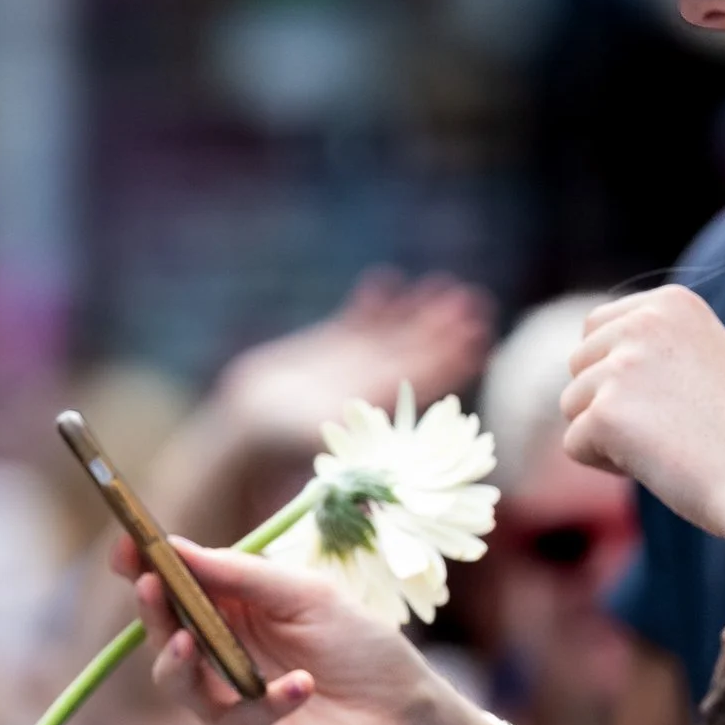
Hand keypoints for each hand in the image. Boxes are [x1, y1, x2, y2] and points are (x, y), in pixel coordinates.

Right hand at [116, 533, 479, 724]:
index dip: (146, 566)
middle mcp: (219, 655)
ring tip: (187, 640)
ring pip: (176, 683)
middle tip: (149, 586)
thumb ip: (247, 575)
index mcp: (233, 610)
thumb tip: (177, 548)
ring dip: (177, 662)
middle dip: (151, 608)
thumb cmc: (361, 647)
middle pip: (164, 630)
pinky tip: (301, 685)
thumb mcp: (310, 595)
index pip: (178, 585)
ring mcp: (227, 703)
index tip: (125, 546)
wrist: (408, 717)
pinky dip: (267, 703)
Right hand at [216, 271, 492, 452]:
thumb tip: (373, 443)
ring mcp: (354, 362)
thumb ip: (341, 435)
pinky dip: (373, 302)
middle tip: (476, 300)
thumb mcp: (314, 441)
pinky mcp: (329, 347)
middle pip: (420, 349)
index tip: (480, 339)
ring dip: (420, 309)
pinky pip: (357, 318)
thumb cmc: (278, 444)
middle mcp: (374, 382)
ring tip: (445, 284)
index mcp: (380, 404)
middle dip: (446, 326)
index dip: (454, 359)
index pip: (428, 378)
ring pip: (396, 330)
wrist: (244, 431)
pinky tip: (385, 280)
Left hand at [559, 286, 724, 539]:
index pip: (597, 328)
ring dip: (608, 434)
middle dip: (610, 402)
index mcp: (669, 302)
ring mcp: (622, 366)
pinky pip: (575, 444)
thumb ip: (648, 348)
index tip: (672, 396)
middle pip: (579, 365)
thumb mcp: (700, 360)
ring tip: (669, 443)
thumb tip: (584, 364)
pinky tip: (657, 464)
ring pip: (573, 405)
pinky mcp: (606, 413)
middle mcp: (642, 322)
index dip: (621, 373)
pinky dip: (607, 463)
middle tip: (673, 425)